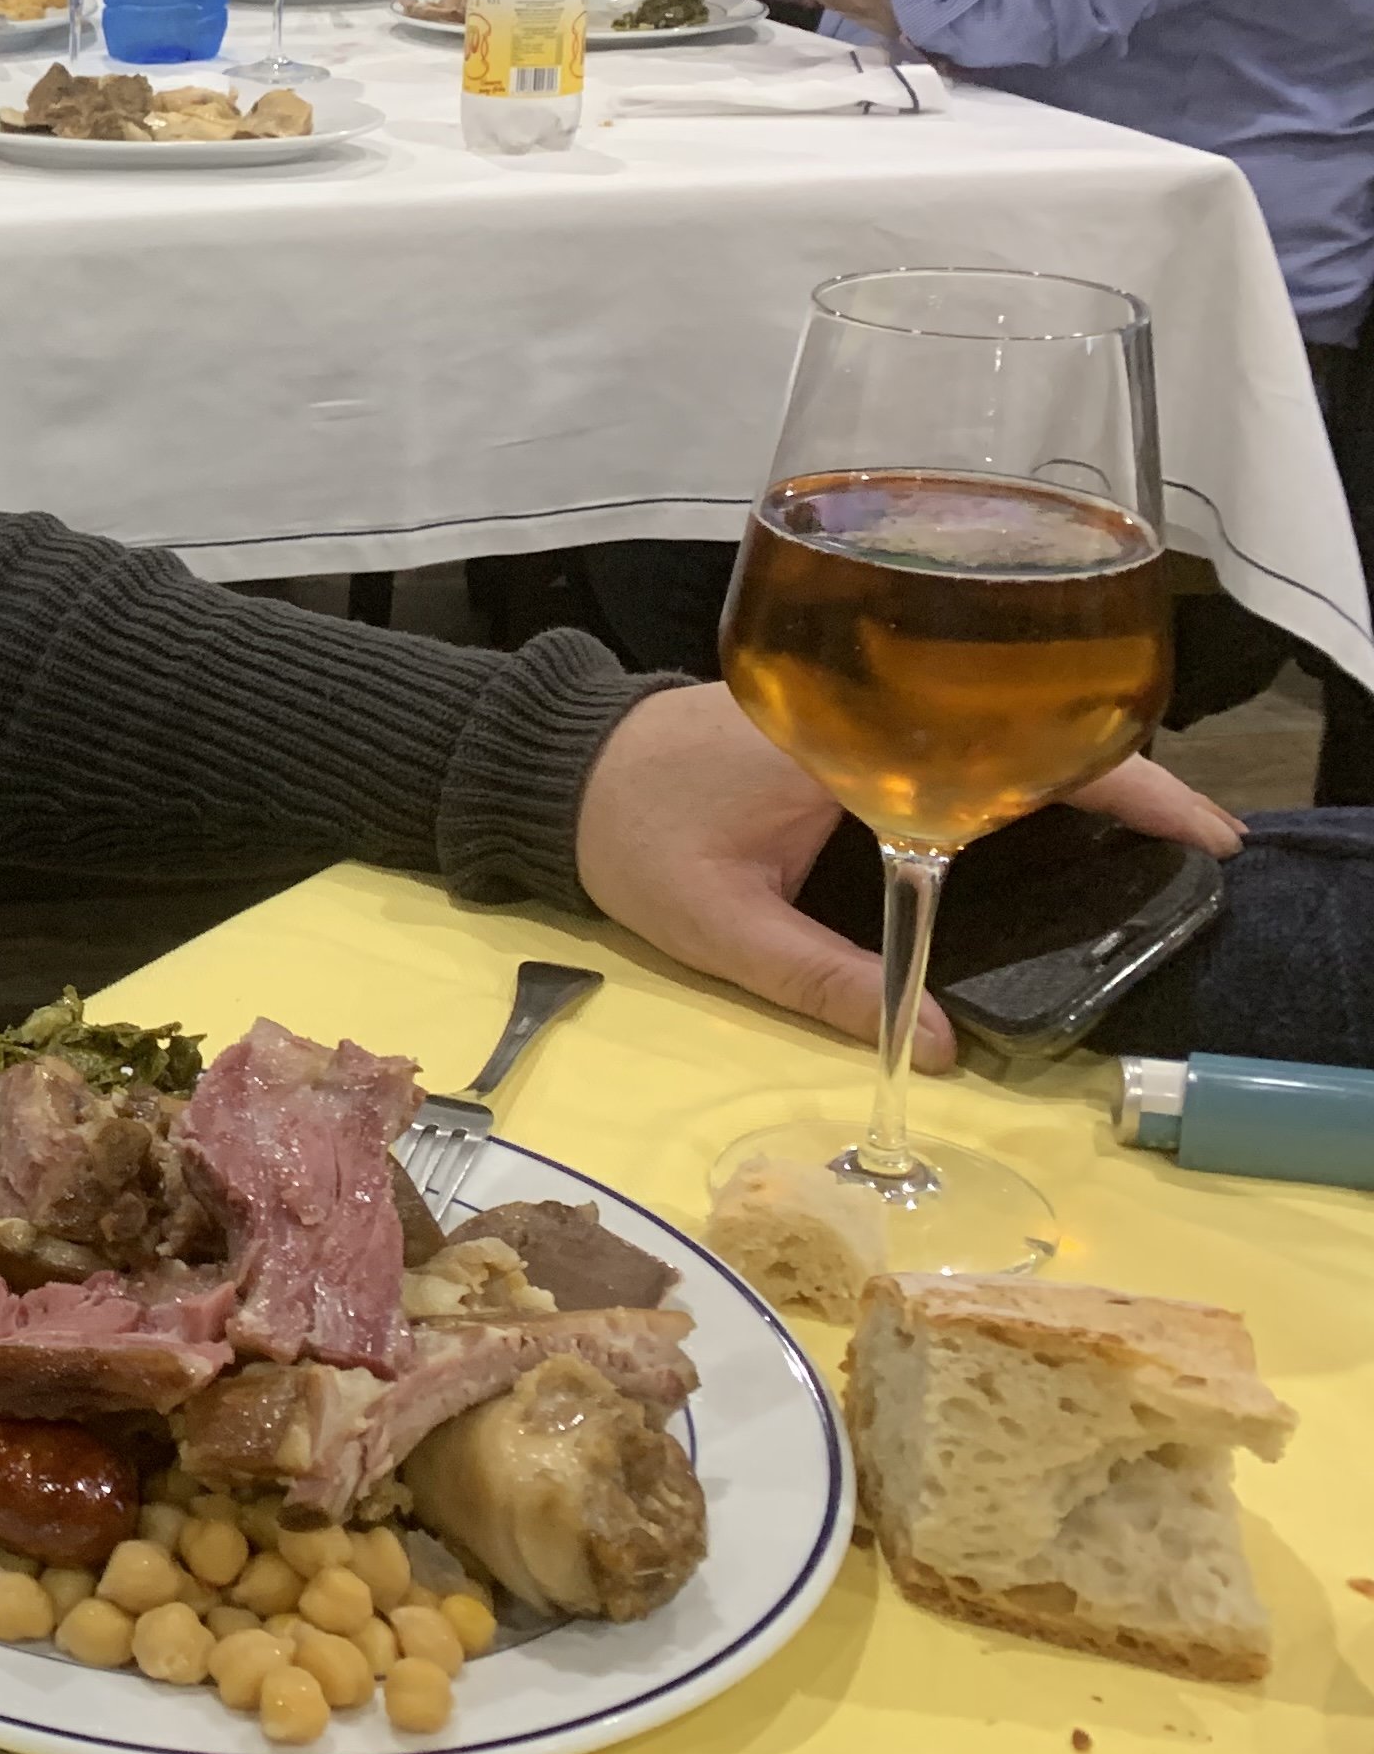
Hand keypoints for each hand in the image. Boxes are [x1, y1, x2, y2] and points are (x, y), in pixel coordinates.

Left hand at [572, 685, 1241, 1063]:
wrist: (554, 770)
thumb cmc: (630, 837)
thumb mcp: (721, 927)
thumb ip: (825, 984)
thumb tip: (938, 1047)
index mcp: (849, 741)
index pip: (1012, 751)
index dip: (1121, 785)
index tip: (1199, 833)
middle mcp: (869, 707)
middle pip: (1024, 729)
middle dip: (1119, 780)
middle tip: (1193, 853)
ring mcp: (860, 706)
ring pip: (993, 730)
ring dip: (1071, 773)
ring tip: (1150, 844)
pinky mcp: (847, 720)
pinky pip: (950, 738)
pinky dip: (1011, 771)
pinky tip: (1055, 823)